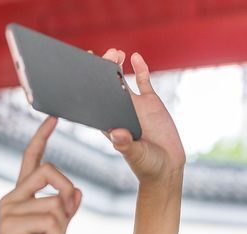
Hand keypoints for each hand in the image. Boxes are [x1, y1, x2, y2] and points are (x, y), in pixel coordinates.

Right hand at [0, 115, 80, 233]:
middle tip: (68, 216)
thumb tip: (77, 191)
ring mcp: (9, 209)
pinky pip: (50, 219)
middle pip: (50, 170)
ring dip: (62, 227)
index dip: (42, 137)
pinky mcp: (11, 224)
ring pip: (55, 202)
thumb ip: (65, 212)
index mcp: (21, 196)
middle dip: (67, 191)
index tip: (54, 117)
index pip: (32, 159)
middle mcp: (12, 197)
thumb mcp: (56, 233)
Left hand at [88, 48, 186, 183]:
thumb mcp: (136, 155)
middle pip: (105, 87)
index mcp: (109, 124)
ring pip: (122, 81)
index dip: (85, 88)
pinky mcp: (151, 103)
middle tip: (101, 57)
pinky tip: (135, 56)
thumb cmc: (147, 165)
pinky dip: (140, 69)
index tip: (79, 73)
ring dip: (117, 66)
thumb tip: (116, 133)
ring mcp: (134, 106)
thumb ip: (126, 145)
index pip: (93, 102)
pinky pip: (144, 81)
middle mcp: (119, 112)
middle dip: (101, 71)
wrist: (167, 167)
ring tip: (115, 53)